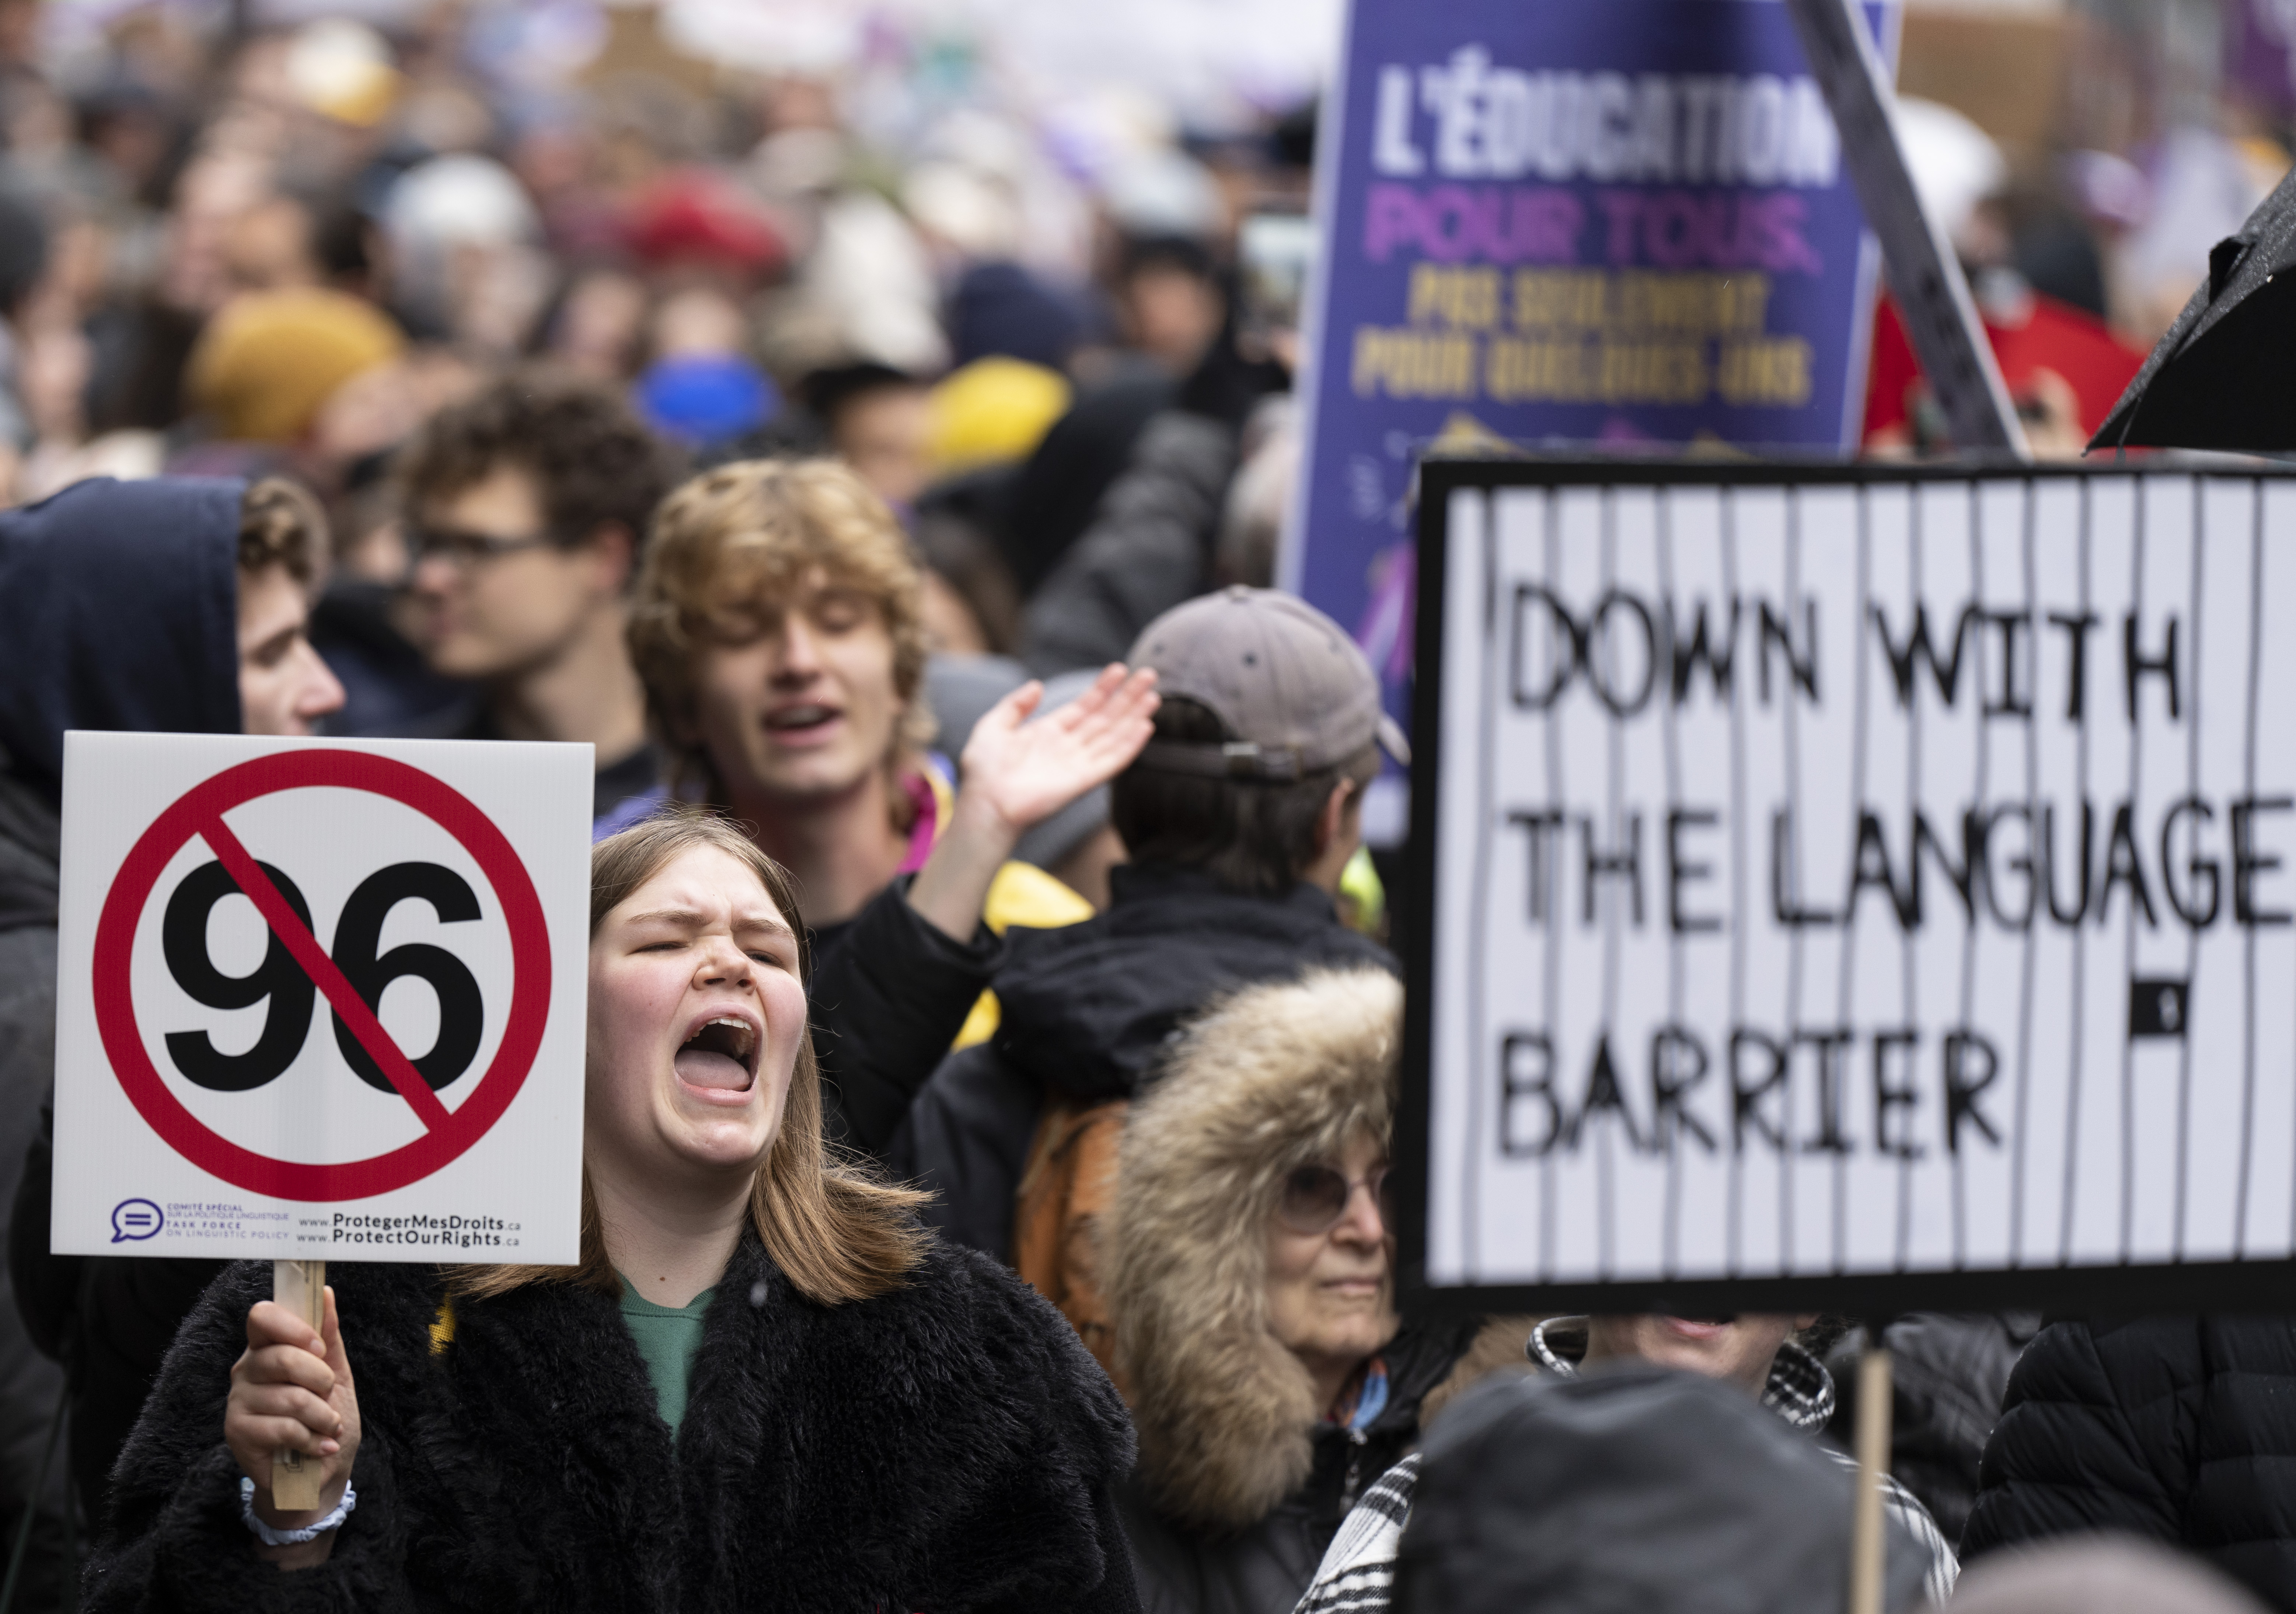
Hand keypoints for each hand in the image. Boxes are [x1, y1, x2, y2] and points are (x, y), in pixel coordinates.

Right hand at [225, 1288, 360, 1554]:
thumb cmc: (328, 1418)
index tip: (319, 1348)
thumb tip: (326, 1293)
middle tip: (329, 1394)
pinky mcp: (237, 1433)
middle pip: (280, 1357)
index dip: (293, 1327)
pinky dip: (312, 1439)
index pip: (263, 1317)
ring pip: (288, 1398)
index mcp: (268, 1348)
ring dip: (322, 1416)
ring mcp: (238, 1402)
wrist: (322, 1473)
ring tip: (328, 1426)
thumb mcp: (337, 1374)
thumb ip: (328, 1337)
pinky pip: (282, 1428)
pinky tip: (317, 1446)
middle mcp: (246, 1370)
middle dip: (320, 1379)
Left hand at [954, 664, 1159, 839]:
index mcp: (1049, 733)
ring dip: (1134, 716)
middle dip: (1127, 697)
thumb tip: (1037, 685)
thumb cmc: (983, 771)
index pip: (1085, 706)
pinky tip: (1144, 727)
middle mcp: (1068, 747)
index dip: (1103, 688)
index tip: (1120, 669)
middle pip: (1106, 718)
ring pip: (1114, 736)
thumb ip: (1015, 705)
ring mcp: (1078, 764)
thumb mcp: (993, 727)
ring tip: (1153, 696)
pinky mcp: (1083, 782)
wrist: (984, 803)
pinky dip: (1129, 745)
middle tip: (1148, 674)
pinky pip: (1112, 761)